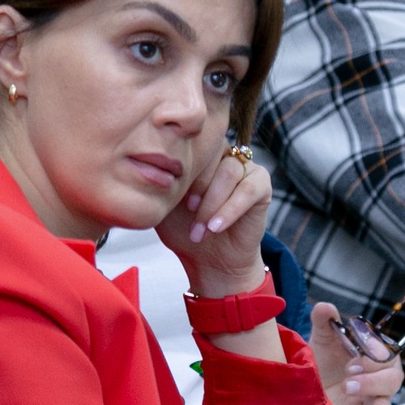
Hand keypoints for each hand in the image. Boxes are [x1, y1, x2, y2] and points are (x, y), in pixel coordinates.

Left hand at [157, 147, 271, 296]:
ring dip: (212, 203)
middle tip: (188, 212)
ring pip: (229, 172)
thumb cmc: (184, 230)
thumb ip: (156, 180)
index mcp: (198, 154)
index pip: (191, 144)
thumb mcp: (163, 203)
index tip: (175, 199)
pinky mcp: (261, 185)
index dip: (183, 170)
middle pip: (212, 154)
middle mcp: (222, 154)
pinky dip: (230, 209)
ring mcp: (245, 167)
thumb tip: (143, 163)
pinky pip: (248, 189)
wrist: (209, 260)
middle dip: (198, 186)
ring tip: (201, 229)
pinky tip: (217, 227)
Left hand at [311, 303, 400, 404]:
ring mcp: (368, 397)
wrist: (302, 383)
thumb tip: (325, 307)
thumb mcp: (320, 338)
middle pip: (391, 379)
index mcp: (372, 354)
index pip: (384, 354)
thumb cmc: (320, 357)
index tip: (352, 362)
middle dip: (373, 382)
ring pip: (384, 402)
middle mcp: (376, 376)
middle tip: (347, 383)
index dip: (372, 359)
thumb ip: (323, 321)